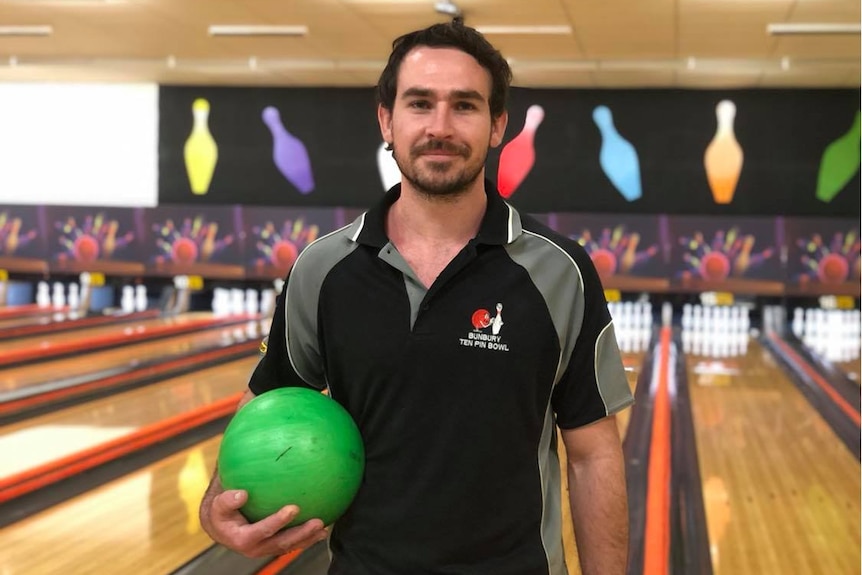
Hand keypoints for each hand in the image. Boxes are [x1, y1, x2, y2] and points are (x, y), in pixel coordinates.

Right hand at [205, 489, 327, 557]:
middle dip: (301, 534)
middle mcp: (255, 548)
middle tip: (317, 522)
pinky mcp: (273, 545)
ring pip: (290, 545)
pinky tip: (321, 527)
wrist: (221, 526)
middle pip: (281, 543)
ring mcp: (266, 548)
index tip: (293, 508)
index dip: (277, 522)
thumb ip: (226, 500)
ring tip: (323, 527)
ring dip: (308, 538)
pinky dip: (306, 536)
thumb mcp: (217, 505)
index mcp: (241, 539)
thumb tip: (242, 494)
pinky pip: (292, 542)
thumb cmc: (220, 511)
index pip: (262, 532)